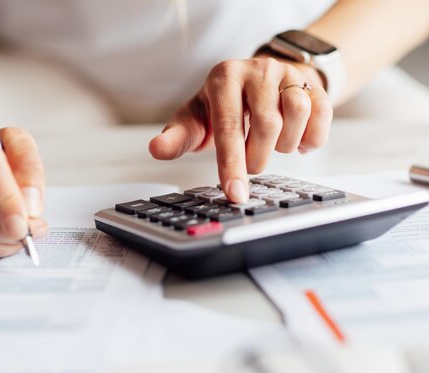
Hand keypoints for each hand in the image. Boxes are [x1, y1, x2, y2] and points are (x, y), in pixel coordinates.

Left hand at [148, 56, 332, 201]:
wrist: (260, 79)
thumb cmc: (222, 105)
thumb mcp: (196, 117)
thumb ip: (178, 135)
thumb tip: (156, 149)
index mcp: (223, 78)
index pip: (228, 126)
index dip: (232, 164)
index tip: (235, 194)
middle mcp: (257, 71)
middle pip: (266, 124)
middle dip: (258, 157)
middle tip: (251, 164)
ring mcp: (288, 75)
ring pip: (298, 114)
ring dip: (286, 145)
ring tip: (273, 147)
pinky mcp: (313, 84)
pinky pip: (323, 115)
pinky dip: (312, 138)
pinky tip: (297, 141)